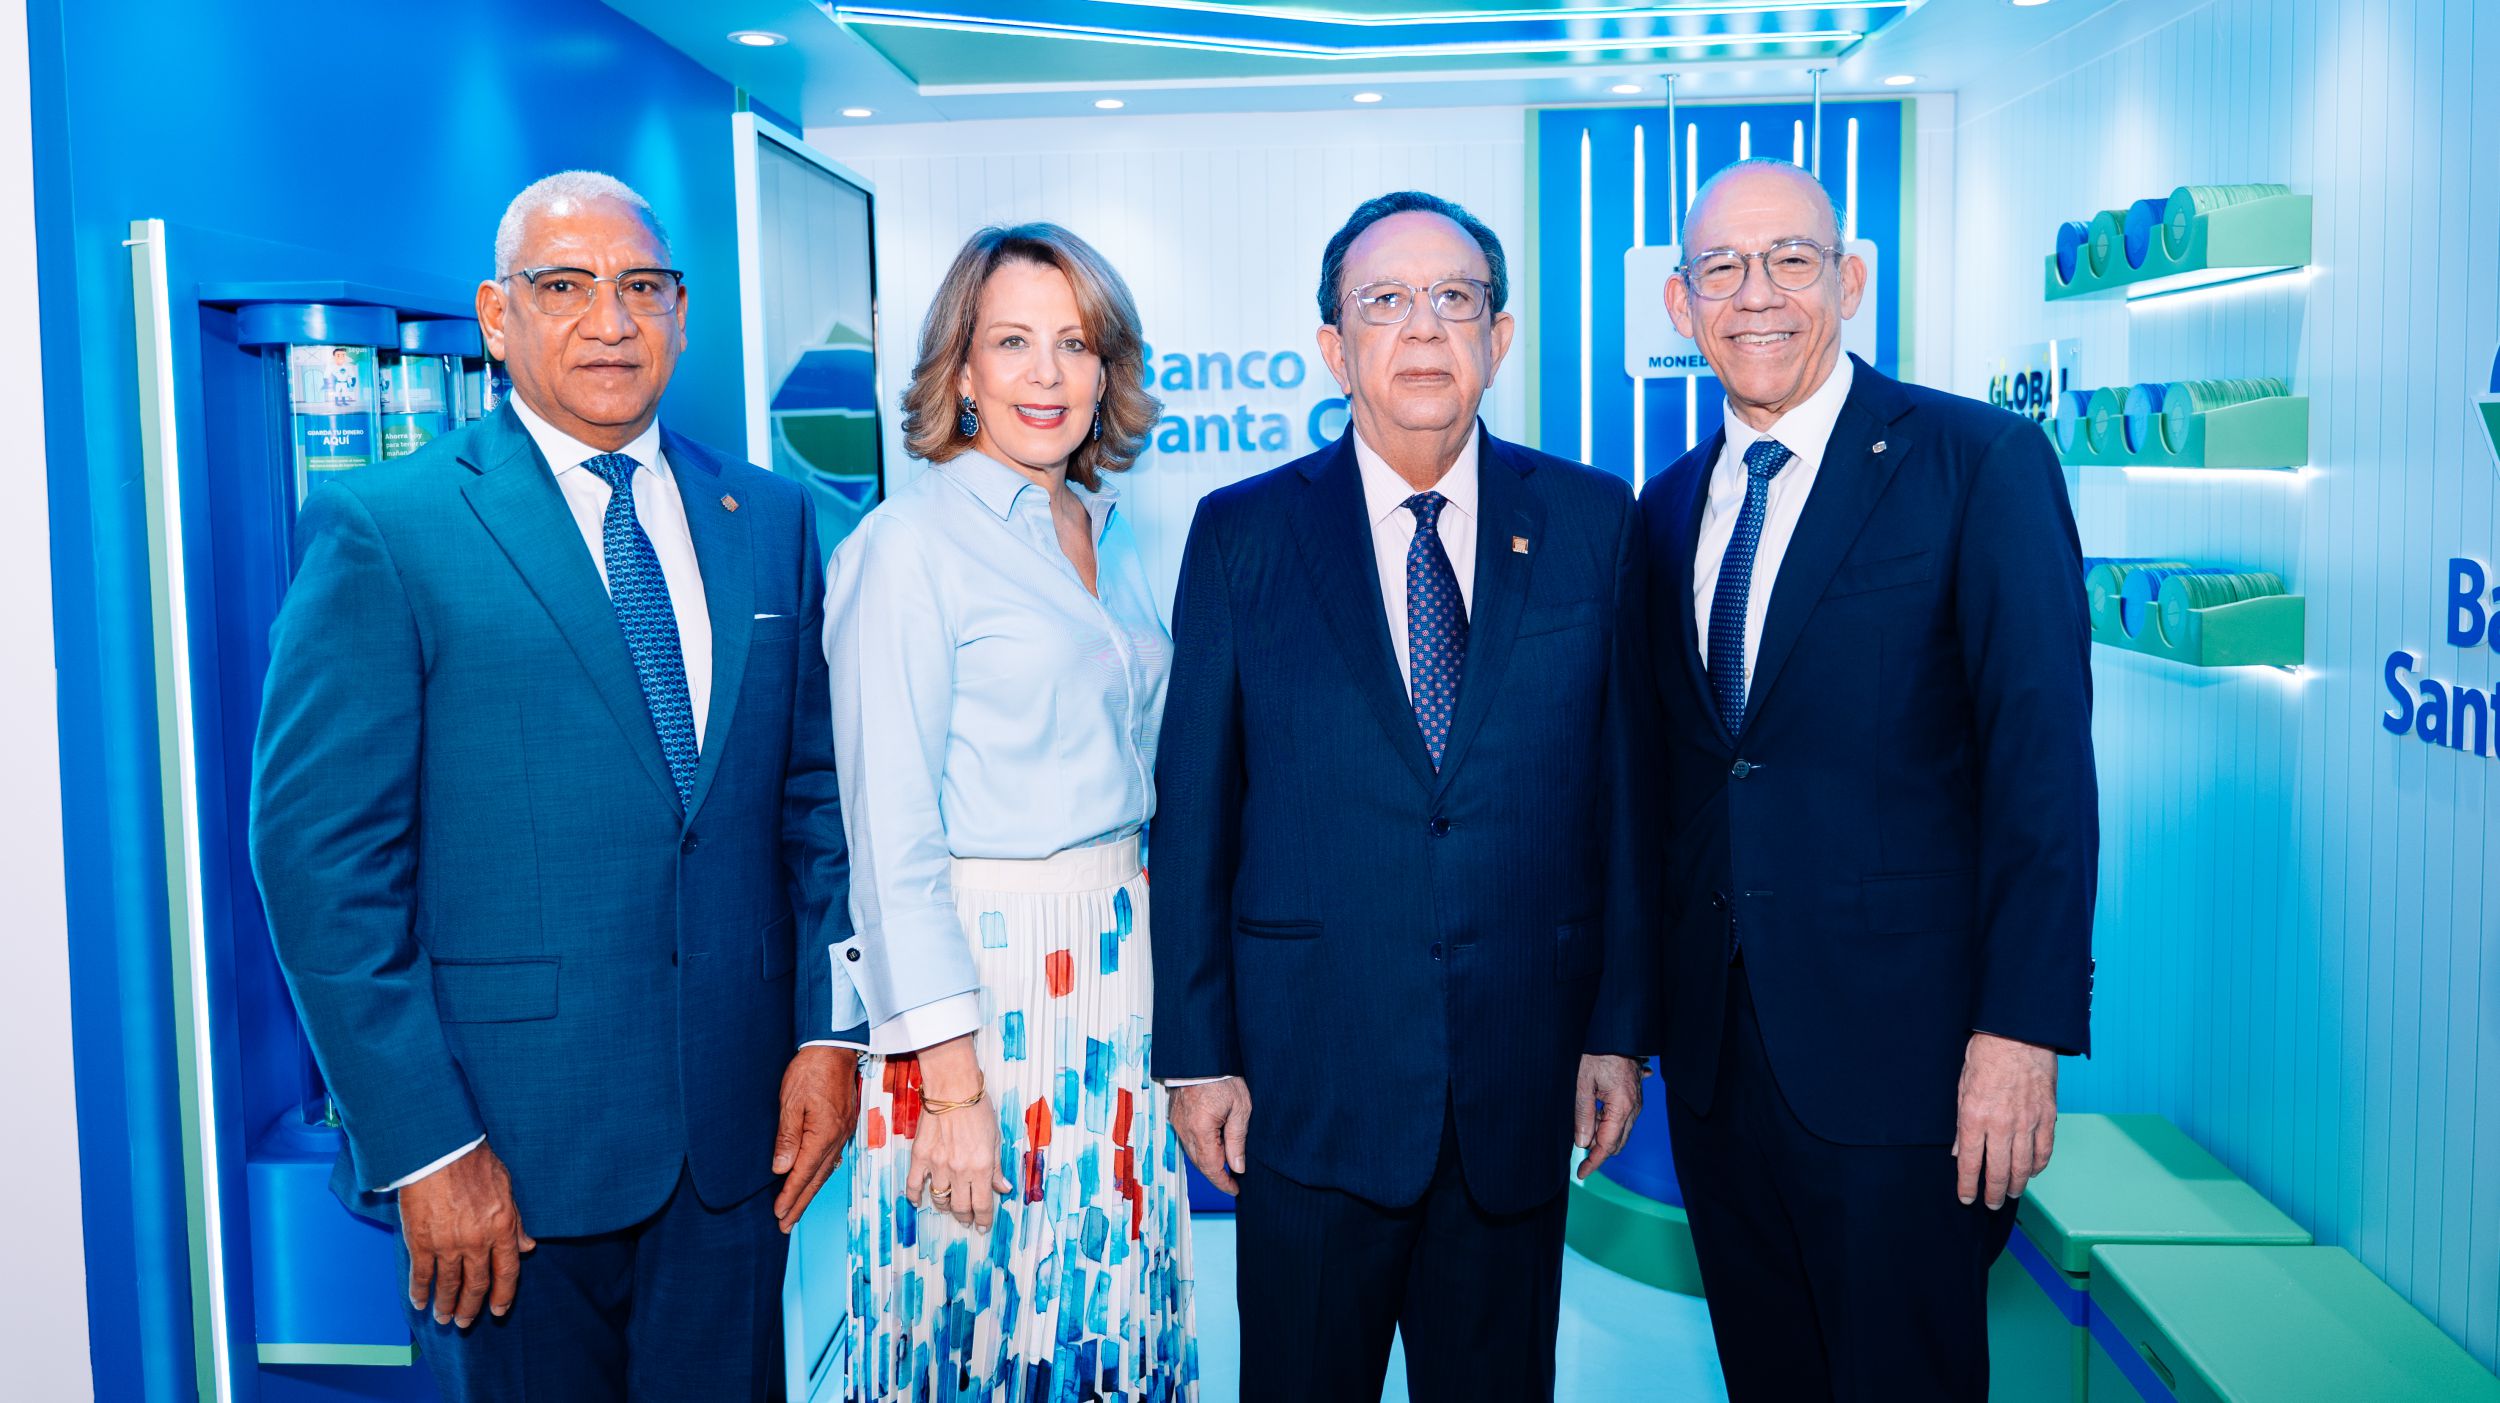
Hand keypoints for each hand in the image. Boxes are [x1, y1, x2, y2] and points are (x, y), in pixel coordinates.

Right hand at [399, 1141, 533, 1328]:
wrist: (441, 1150)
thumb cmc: (475, 1163)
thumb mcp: (507, 1188)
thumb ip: (516, 1221)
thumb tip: (528, 1246)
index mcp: (502, 1228)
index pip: (507, 1272)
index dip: (503, 1295)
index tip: (498, 1311)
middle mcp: (477, 1242)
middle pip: (477, 1284)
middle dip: (470, 1307)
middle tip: (464, 1321)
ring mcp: (448, 1244)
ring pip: (449, 1285)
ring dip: (445, 1305)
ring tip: (443, 1318)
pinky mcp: (421, 1241)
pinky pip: (421, 1274)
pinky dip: (420, 1291)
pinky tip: (419, 1302)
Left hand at [772, 1045, 860, 1232]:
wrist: (835, 1048)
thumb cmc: (810, 1070)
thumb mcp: (790, 1101)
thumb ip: (787, 1137)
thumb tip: (781, 1169)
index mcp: (823, 1134)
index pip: (803, 1173)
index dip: (790, 1196)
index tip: (778, 1214)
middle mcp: (837, 1137)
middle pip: (817, 1179)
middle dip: (801, 1203)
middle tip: (786, 1224)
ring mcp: (843, 1131)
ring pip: (826, 1170)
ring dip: (810, 1192)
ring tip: (797, 1210)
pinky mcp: (844, 1124)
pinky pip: (832, 1157)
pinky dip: (821, 1174)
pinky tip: (814, 1180)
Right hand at [904, 1035, 1010, 1230]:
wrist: (952, 1088)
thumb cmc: (978, 1108)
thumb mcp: (996, 1138)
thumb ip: (997, 1166)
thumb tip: (1003, 1188)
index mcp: (981, 1167)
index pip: (982, 1205)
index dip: (983, 1220)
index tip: (982, 1227)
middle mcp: (959, 1171)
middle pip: (960, 1207)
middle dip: (965, 1217)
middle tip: (967, 1219)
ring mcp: (937, 1165)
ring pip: (939, 1199)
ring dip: (945, 1207)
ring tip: (949, 1207)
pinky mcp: (920, 1156)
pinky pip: (914, 1184)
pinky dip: (915, 1197)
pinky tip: (918, 1202)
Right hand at [1169, 1078, 1252, 1194]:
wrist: (1202, 1055)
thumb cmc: (1224, 1077)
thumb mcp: (1240, 1108)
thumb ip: (1237, 1140)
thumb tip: (1237, 1167)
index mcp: (1201, 1129)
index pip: (1211, 1167)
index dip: (1223, 1182)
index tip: (1235, 1189)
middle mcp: (1184, 1129)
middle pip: (1199, 1163)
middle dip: (1216, 1175)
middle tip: (1233, 1182)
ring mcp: (1177, 1122)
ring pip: (1192, 1153)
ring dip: (1207, 1162)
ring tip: (1225, 1165)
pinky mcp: (1175, 1115)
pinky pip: (1187, 1140)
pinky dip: (1200, 1149)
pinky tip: (1212, 1147)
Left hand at [1575, 1055, 1644, 1180]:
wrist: (1615, 1031)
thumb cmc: (1598, 1052)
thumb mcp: (1582, 1083)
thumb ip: (1583, 1115)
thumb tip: (1582, 1142)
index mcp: (1622, 1106)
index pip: (1608, 1144)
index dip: (1594, 1162)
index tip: (1581, 1173)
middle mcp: (1634, 1107)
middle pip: (1617, 1142)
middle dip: (1597, 1151)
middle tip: (1578, 1153)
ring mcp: (1636, 1101)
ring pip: (1619, 1130)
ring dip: (1600, 1134)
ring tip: (1582, 1122)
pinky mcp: (1633, 1095)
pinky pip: (1621, 1117)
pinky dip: (1607, 1122)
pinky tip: (1594, 1113)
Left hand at [1954, 1032, 2059, 1208]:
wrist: (2018, 1033)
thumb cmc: (1985, 1055)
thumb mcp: (1962, 1086)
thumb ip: (1962, 1123)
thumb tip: (1960, 1150)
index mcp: (1975, 1117)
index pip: (1970, 1164)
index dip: (1968, 1186)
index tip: (1967, 1199)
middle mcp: (2002, 1125)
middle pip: (1998, 1171)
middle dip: (1993, 1192)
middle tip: (1990, 1204)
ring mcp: (2028, 1122)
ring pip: (2024, 1166)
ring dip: (2017, 1184)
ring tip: (2011, 1194)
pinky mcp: (2047, 1116)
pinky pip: (2044, 1149)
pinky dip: (2039, 1165)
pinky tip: (2033, 1172)